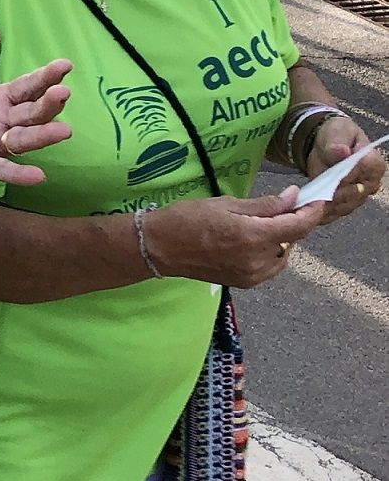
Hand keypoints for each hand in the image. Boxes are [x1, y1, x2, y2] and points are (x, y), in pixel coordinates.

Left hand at [0, 26, 72, 193]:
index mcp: (2, 99)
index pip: (28, 86)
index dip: (46, 76)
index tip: (65, 65)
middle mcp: (5, 121)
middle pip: (32, 112)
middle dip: (48, 104)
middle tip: (63, 93)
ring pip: (24, 139)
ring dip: (43, 136)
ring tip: (64, 131)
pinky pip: (1, 168)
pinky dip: (18, 173)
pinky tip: (38, 176)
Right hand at [144, 188, 324, 286]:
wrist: (161, 247)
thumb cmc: (188, 218)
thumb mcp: (225, 204)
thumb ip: (264, 205)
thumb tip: (293, 198)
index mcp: (252, 235)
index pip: (297, 226)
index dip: (312, 212)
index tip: (319, 200)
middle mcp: (257, 259)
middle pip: (291, 240)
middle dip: (291, 223)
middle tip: (280, 207)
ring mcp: (253, 275)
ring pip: (282, 254)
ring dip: (280, 239)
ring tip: (260, 225)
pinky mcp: (246, 283)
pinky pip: (270, 267)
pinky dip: (269, 253)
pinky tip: (252, 242)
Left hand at [304, 116, 385, 223]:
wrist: (328, 145)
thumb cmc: (336, 136)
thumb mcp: (336, 131)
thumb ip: (337, 142)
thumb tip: (341, 152)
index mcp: (373, 163)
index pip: (361, 173)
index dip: (344, 175)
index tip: (329, 175)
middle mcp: (371, 183)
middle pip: (352, 194)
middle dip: (333, 193)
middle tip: (314, 192)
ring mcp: (360, 196)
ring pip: (343, 206)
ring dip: (326, 205)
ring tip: (308, 201)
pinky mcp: (347, 204)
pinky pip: (335, 213)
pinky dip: (321, 212)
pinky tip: (308, 208)